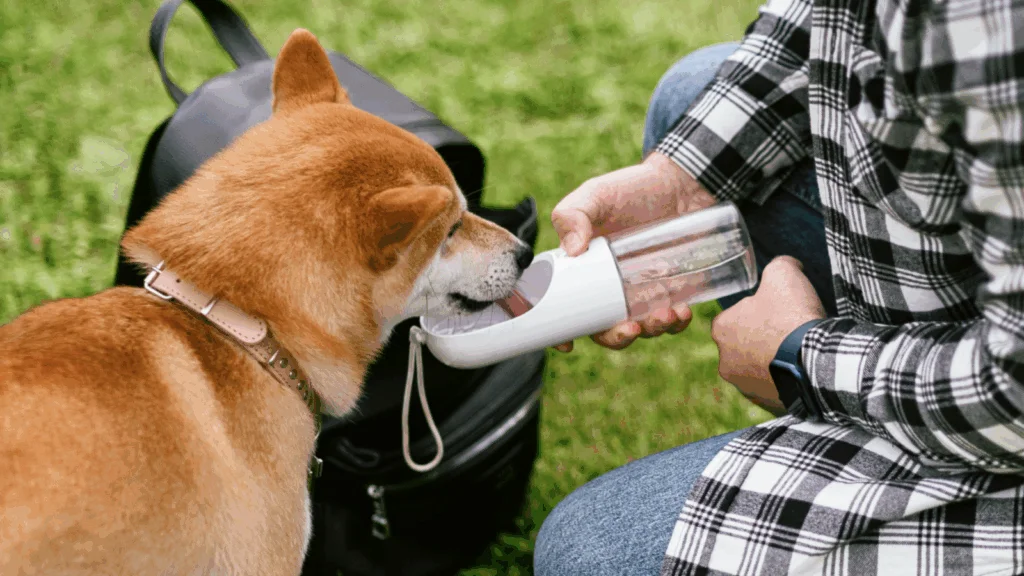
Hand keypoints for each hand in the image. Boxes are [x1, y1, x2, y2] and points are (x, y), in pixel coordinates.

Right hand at [549, 152, 716, 351]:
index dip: (562, 332)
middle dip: (615, 338)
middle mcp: (609, 290)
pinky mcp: (672, 292)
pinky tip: (682, 311)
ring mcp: (641, 293)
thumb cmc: (633, 188)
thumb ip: (574, 214)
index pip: (566, 310)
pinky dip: (676, 322)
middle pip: (604, 329)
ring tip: (665, 314)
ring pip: (640, 328)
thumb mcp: (596, 195)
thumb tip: (572, 250)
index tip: (568, 344)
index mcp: (583, 272)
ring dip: (651, 331)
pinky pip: (672, 319)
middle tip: (629, 329)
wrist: (682, 184)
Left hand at [710, 255, 825, 414]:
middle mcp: (724, 361)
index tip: (778, 311)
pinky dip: (785, 379)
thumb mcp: (784, 274)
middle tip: (790, 331)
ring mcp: (744, 386)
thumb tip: (786, 265)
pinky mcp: (765, 404)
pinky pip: (773, 388)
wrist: (815, 361)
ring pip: (758, 368)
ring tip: (798, 351)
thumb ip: (779, 265)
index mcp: (721, 329)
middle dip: (764, 338)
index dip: (758, 311)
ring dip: (773, 361)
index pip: (734, 316)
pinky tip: (801, 369)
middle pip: (744, 344)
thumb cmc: (792, 315)